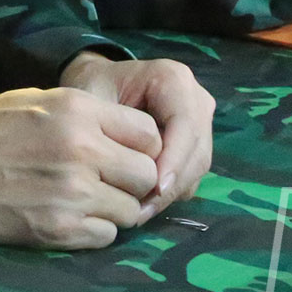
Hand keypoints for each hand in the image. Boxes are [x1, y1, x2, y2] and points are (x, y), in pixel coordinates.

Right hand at [0, 86, 161, 248]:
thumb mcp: (37, 99)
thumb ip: (86, 113)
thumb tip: (128, 132)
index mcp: (79, 111)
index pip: (149, 134)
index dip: (141, 146)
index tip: (124, 153)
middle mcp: (84, 151)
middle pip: (146, 175)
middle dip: (132, 180)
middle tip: (110, 181)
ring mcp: (74, 195)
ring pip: (131, 211)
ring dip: (115, 208)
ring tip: (86, 200)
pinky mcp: (61, 231)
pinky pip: (107, 236)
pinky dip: (95, 230)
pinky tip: (70, 217)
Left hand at [56, 53, 214, 220]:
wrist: (97, 86)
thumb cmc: (92, 89)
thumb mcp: (94, 102)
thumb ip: (115, 132)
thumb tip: (146, 177)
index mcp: (174, 80)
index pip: (186, 125)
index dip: (174, 160)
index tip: (152, 189)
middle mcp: (194, 99)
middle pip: (197, 150)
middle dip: (172, 184)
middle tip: (141, 210)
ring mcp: (199, 121)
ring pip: (197, 166)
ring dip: (172, 192)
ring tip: (138, 211)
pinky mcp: (195, 142)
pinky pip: (192, 172)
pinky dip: (172, 191)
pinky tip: (143, 202)